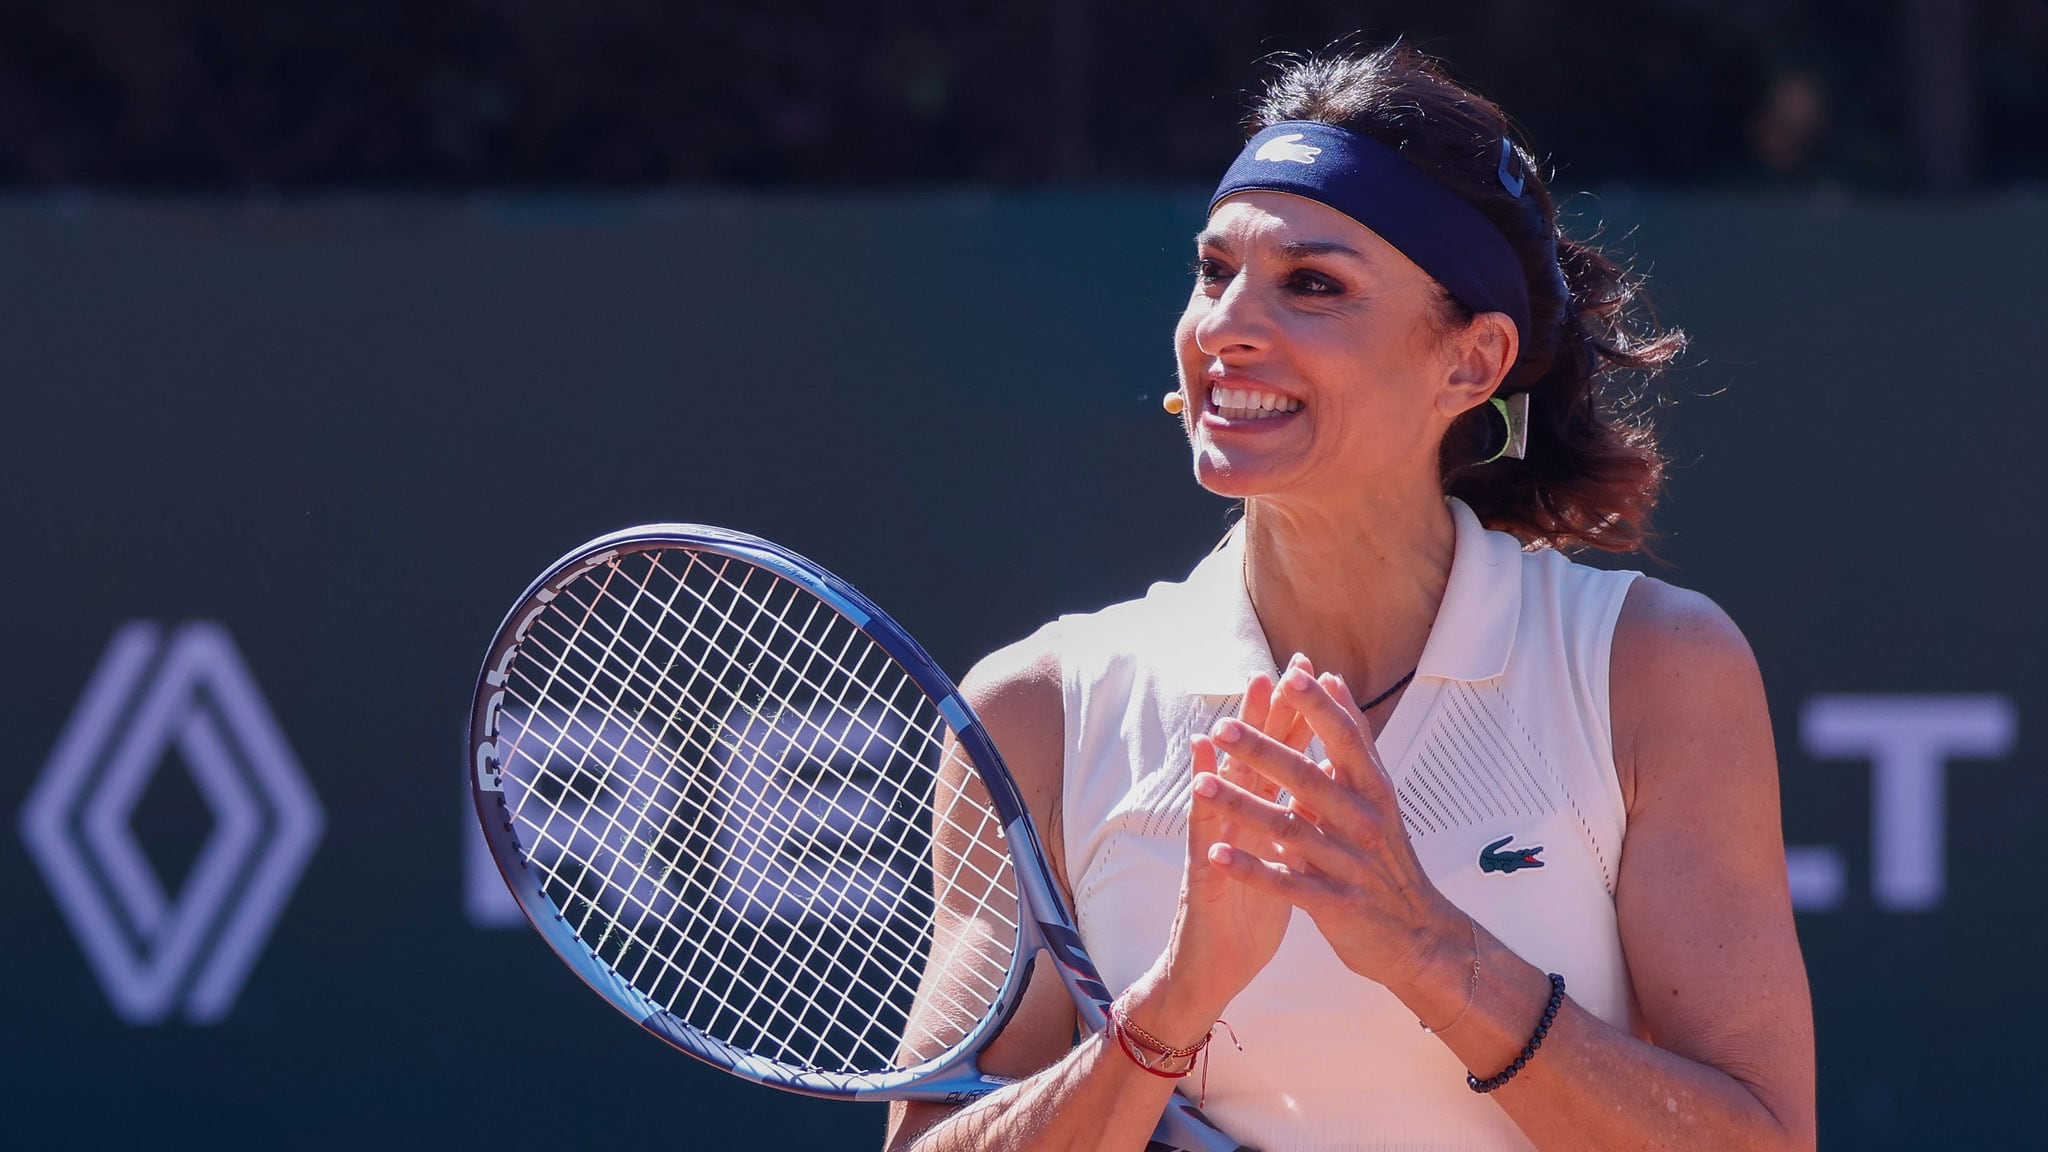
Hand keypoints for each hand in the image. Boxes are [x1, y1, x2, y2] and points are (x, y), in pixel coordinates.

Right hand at [1146, 657, 1317, 1023]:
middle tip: (1271, 672)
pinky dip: (1203, 817)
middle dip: (1261, 719)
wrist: (1212, 973)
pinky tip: (1201, 787)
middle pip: (1249, 762)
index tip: (1308, 673)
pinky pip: (1204, 847)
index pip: (1280, 758)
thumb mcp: (1274, 862)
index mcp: (1259, 820)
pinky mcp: (1204, 883)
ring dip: (1224, 759)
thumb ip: (1285, 819)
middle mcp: (1232, 825)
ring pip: (1218, 795)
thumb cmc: (1244, 917)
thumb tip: (1310, 781)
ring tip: (1229, 719)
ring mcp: (1212, 850)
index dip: (1294, 718)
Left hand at [1195, 661, 1459, 990]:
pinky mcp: (1335, 903)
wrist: (1419, 935)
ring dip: (1242, 806)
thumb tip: (1331, 679)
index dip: (1319, 707)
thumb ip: (1351, 739)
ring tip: (1201, 786)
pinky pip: (1286, 883)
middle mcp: (1363, 822)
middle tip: (1223, 727)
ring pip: (1290, 828)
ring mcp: (1349, 864)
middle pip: (1309, 778)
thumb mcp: (1376, 794)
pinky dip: (1250, 869)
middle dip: (1264, 750)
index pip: (1346, 738)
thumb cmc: (1387, 857)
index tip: (1289, 674)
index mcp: (1373, 791)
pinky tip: (1216, 855)